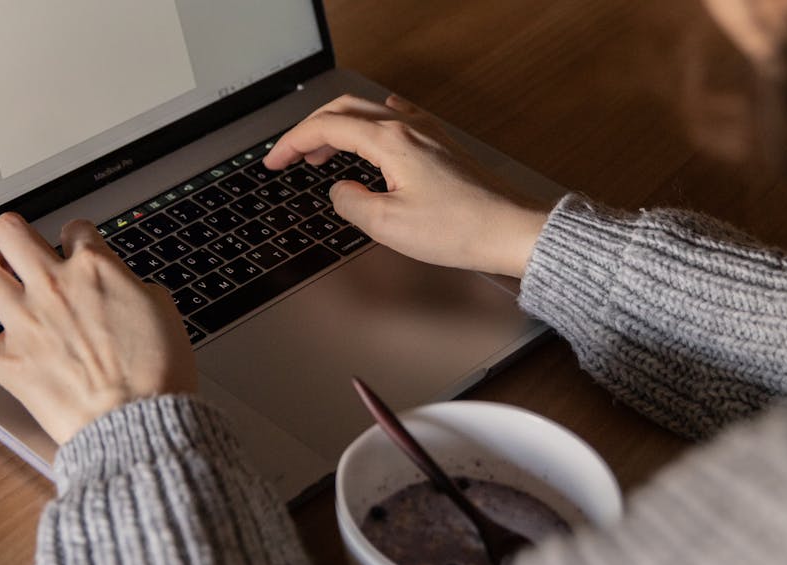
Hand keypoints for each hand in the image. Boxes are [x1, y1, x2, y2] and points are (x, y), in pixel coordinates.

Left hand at [0, 213, 197, 444]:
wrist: (139, 422)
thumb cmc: (158, 375)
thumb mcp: (166, 314)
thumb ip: (136, 288)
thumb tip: (124, 286)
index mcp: (95, 270)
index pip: (75, 229)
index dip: (76, 237)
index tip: (77, 247)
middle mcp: (52, 287)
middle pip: (12, 232)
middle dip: (16, 235)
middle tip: (22, 247)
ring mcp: (24, 323)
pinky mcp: (6, 362)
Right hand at [265, 94, 549, 277]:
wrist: (511, 231)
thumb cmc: (460, 230)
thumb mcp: (388, 225)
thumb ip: (351, 204)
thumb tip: (340, 192)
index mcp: (391, 142)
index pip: (327, 128)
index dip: (293, 143)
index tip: (274, 160)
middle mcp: (410, 128)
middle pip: (345, 112)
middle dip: (310, 131)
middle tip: (289, 155)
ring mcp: (428, 135)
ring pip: (370, 115)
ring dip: (338, 130)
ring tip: (321, 154)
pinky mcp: (442, 148)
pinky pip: (398, 120)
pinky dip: (371, 126)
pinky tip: (375, 129)